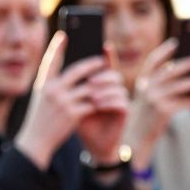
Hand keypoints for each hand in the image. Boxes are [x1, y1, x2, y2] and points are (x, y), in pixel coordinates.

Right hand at [16, 33, 111, 169]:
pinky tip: (107, 100)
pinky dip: (101, 101)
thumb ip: (54, 85)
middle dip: (93, 64)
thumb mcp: (42, 99)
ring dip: (102, 85)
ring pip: (90, 87)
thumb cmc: (41, 118)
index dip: (57, 47)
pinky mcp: (73, 114)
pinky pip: (93, 103)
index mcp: (43, 84)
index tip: (65, 35)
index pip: (50, 61)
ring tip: (111, 81)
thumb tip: (75, 73)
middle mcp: (51, 90)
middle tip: (102, 60)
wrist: (35, 141)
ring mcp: (62, 102)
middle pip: (78, 70)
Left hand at [76, 47, 130, 165]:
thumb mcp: (74, 102)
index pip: (108, 66)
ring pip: (117, 87)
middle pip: (114, 74)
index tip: (106, 46)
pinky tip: (97, 105)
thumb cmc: (82, 122)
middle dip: (102, 76)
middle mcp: (114, 91)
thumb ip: (73, 86)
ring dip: (103, 90)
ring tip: (91, 98)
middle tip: (90, 82)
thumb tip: (64, 68)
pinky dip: (108, 101)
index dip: (109, 56)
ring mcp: (121, 101)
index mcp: (103, 85)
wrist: (92, 144)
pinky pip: (120, 101)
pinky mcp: (125, 112)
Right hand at [125, 39, 189, 168]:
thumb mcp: (145, 98)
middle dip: (187, 64)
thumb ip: (156, 84)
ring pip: (181, 85)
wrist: (134, 141)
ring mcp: (155, 99)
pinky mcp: (164, 111)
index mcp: (141, 83)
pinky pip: (185, 101)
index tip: (176, 42)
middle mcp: (147, 88)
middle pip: (171, 70)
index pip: (153, 61)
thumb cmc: (143, 118)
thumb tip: (174, 69)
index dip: (164, 50)